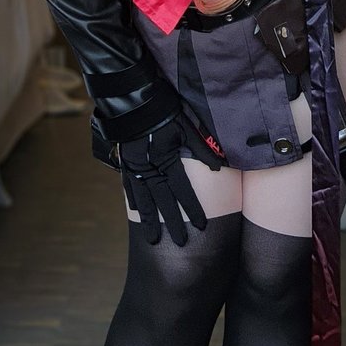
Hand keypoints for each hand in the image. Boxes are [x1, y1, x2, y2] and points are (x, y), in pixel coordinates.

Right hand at [119, 112, 224, 245]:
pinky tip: (137, 214)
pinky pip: (130, 187)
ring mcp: (136, 169)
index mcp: (168, 160)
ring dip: (150, 221)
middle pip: (164, 201)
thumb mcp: (186, 126)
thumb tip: (219, 167)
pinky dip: (134, 202)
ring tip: (153, 240)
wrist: (134, 101)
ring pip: (144, 200)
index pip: (183, 191)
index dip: (192, 209)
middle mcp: (151, 169)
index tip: (200, 227)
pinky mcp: (126, 164)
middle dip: (173, 223)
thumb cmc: (165, 111)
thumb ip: (202, 148)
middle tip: (180, 243)